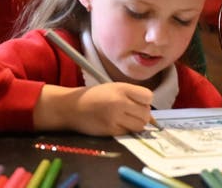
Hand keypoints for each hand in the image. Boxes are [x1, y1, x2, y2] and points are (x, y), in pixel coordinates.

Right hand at [35, 83, 155, 135]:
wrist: (71, 107)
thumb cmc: (93, 96)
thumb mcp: (113, 88)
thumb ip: (131, 96)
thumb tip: (149, 114)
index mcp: (121, 88)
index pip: (148, 96)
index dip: (145, 101)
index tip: (138, 102)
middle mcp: (119, 102)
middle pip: (145, 114)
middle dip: (142, 115)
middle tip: (132, 112)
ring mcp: (115, 117)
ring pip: (139, 126)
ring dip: (136, 124)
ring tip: (125, 119)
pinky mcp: (110, 131)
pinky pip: (128, 133)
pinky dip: (126, 130)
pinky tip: (116, 124)